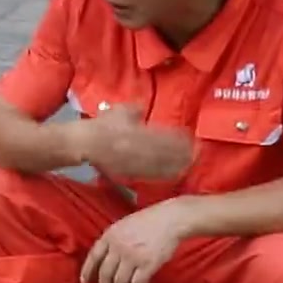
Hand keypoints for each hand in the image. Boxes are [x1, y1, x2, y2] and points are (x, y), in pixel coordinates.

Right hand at [69, 104, 193, 180]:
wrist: (85, 143)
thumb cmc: (102, 125)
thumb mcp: (120, 110)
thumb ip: (136, 109)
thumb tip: (145, 107)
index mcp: (143, 132)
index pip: (169, 136)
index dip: (182, 139)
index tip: (193, 139)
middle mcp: (144, 149)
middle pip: (170, 153)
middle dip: (184, 154)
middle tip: (197, 154)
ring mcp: (138, 162)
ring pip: (163, 166)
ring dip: (178, 165)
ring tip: (189, 164)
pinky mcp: (132, 173)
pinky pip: (152, 175)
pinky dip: (165, 174)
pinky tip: (173, 174)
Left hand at [80, 199, 191, 282]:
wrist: (170, 220)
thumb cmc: (148, 221)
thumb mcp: (122, 225)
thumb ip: (112, 240)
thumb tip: (105, 256)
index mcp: (109, 236)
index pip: (93, 257)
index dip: (87, 271)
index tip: (84, 282)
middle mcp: (118, 247)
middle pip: (105, 273)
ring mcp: (132, 257)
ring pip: (119, 282)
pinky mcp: (148, 265)